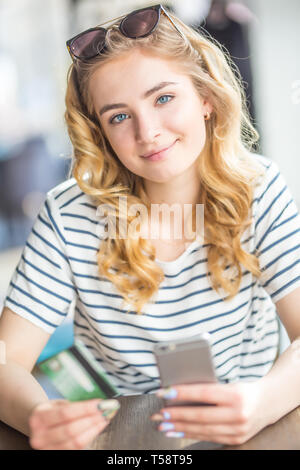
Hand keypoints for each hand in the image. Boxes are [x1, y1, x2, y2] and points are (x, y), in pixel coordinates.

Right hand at [29, 398, 119, 449]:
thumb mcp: (56, 403)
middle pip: (71, 429)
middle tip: (105, 411)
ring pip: (75, 442)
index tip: (100, 403)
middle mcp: (40, 435)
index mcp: (39, 417)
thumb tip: (98, 404)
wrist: (38, 425)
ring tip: (104, 419)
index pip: (65, 413)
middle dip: (92, 420)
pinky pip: (77, 448)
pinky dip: (90, 437)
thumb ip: (73, 404)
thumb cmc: (51, 412)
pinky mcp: (56, 454)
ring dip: (94, 430)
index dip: (85, 409)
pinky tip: (97, 428)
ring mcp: (47, 448)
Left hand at [151, 381, 267, 445]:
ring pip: (202, 429)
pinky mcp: (235, 439)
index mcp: (236, 395)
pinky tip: (178, 431)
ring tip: (163, 424)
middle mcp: (238, 414)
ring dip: (179, 428)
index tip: (164, 392)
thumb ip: (208, 389)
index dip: (182, 393)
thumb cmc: (243, 390)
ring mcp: (237, 430)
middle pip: (200, 415)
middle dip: (176, 415)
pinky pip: (208, 437)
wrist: (268, 404)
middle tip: (159, 413)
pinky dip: (191, 435)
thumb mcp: (228, 384)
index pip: (203, 394)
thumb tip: (179, 393)